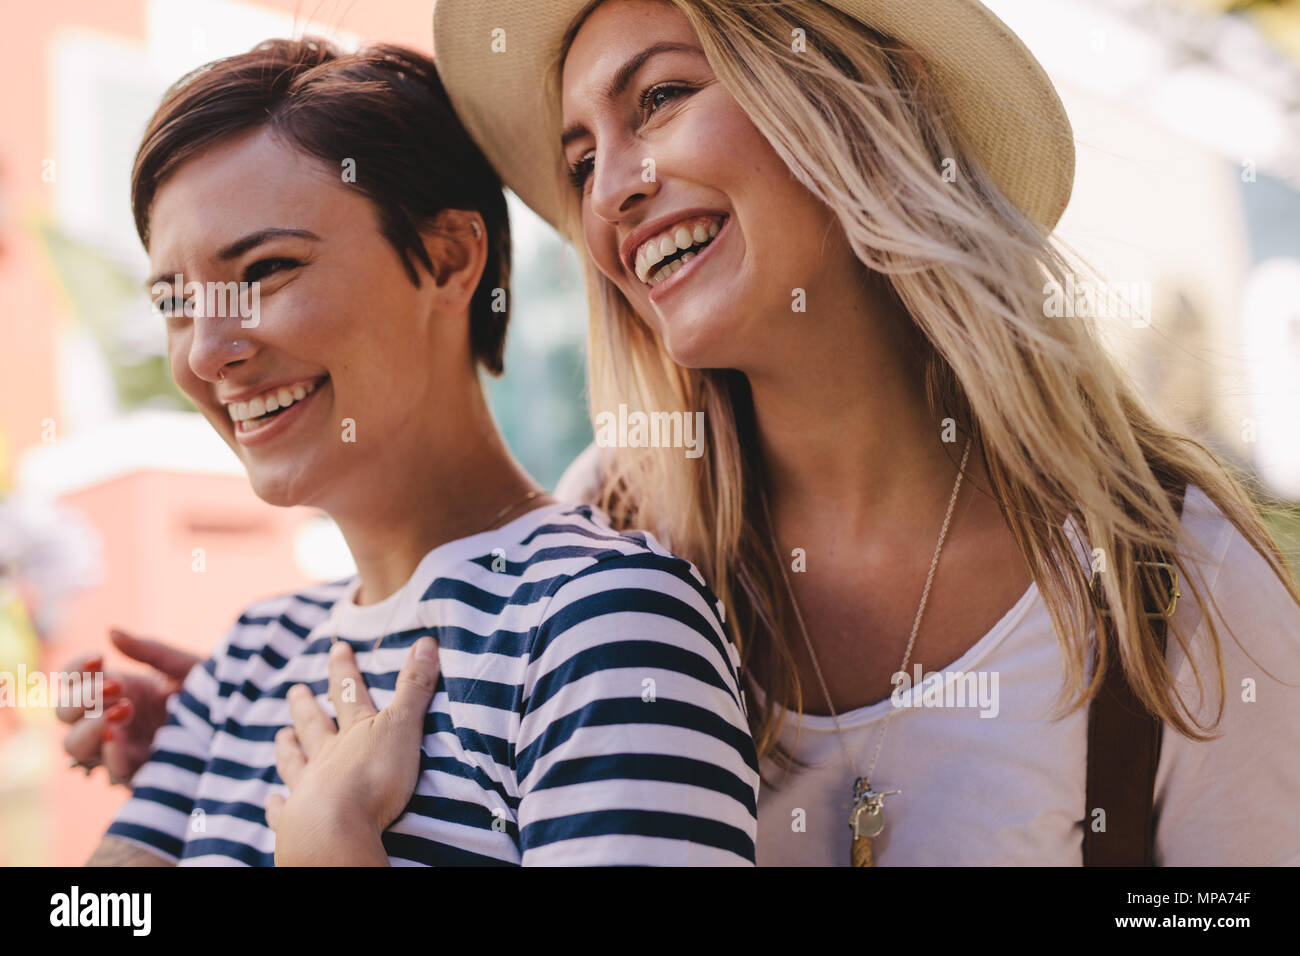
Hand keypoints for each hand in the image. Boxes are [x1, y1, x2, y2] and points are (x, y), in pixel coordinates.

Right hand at [58, 629, 199, 785]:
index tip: (99, 658)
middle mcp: (111, 718)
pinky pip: (114, 771)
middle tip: (118, 685)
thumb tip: (111, 632)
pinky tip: (118, 735)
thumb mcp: (183, 666)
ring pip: (75, 746)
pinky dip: (111, 754)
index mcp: (118, 690)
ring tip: (123, 709)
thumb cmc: (214, 690)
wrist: (247, 715)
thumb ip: (148, 651)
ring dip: (89, 726)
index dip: (75, 669)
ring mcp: (124, 747)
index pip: (72, 681)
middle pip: (64, 714)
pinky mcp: (143, 772)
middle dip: (83, 697)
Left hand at [265, 637, 440, 865]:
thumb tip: (427, 642)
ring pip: (295, 763)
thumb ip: (415, 688)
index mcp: (354, 733)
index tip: (337, 648)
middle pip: (313, 726)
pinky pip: (283, 811)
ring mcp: (309, 788)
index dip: (344, 670)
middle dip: (306, 707)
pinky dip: (275, 806)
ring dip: (288, 749)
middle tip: (295, 691)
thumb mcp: (402, 727)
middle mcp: (327, 756)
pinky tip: (269, 802)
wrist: (337, 828)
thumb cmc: (374, 778)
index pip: (348, 693)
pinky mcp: (298, 821)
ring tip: (280, 736)